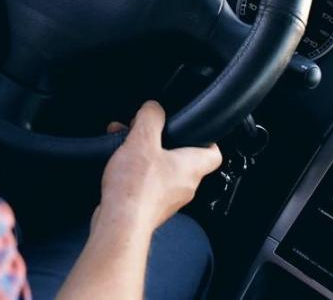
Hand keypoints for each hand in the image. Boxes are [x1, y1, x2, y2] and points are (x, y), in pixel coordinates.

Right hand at [97, 101, 221, 235]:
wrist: (119, 224)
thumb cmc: (135, 189)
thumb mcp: (142, 140)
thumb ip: (151, 118)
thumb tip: (154, 107)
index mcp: (191, 167)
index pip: (214, 153)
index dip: (206, 138)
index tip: (194, 128)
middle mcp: (184, 186)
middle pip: (182, 158)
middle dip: (161, 141)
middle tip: (145, 131)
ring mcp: (168, 199)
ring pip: (161, 170)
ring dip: (144, 155)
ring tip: (125, 144)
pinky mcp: (150, 208)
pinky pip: (147, 184)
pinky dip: (135, 171)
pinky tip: (118, 165)